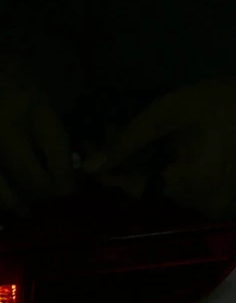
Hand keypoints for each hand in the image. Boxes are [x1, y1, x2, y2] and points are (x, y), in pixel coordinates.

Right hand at [0, 59, 74, 218]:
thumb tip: (65, 196)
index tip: (63, 191)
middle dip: (30, 205)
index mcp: (0, 131)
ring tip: (23, 198)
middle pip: (7, 201)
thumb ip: (62, 160)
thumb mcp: (52, 121)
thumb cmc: (27, 104)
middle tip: (42, 198)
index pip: (34, 185)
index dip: (55, 194)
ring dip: (8, 210)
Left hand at [84, 78, 235, 218]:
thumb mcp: (167, 113)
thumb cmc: (217, 100)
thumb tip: (90, 167)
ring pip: (160, 187)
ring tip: (115, 140)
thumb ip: (126, 142)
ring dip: (138, 166)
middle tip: (97, 145)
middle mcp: (201, 202)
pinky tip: (145, 148)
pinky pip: (177, 184)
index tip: (86, 161)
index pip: (136, 189)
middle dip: (122, 165)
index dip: (110, 175)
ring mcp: (210, 201)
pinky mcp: (214, 195)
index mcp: (191, 184)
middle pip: (147, 188)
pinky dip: (159, 168)